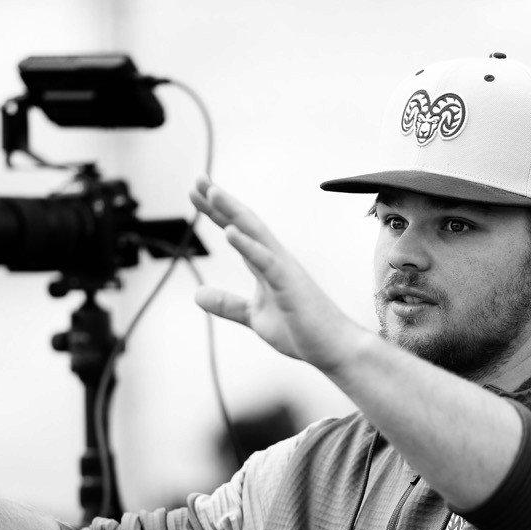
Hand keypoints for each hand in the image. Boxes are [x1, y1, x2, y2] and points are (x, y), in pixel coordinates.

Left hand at [188, 176, 367, 374]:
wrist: (334, 350)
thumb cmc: (301, 331)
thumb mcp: (254, 316)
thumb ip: (227, 304)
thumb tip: (198, 294)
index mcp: (267, 265)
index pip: (237, 231)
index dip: (216, 211)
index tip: (195, 192)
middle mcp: (276, 259)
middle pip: (244, 223)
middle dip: (220, 201)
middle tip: (198, 179)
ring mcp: (284, 269)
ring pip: (255, 233)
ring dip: (233, 212)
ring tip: (211, 192)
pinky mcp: (289, 285)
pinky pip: (265, 261)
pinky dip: (247, 245)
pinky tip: (229, 231)